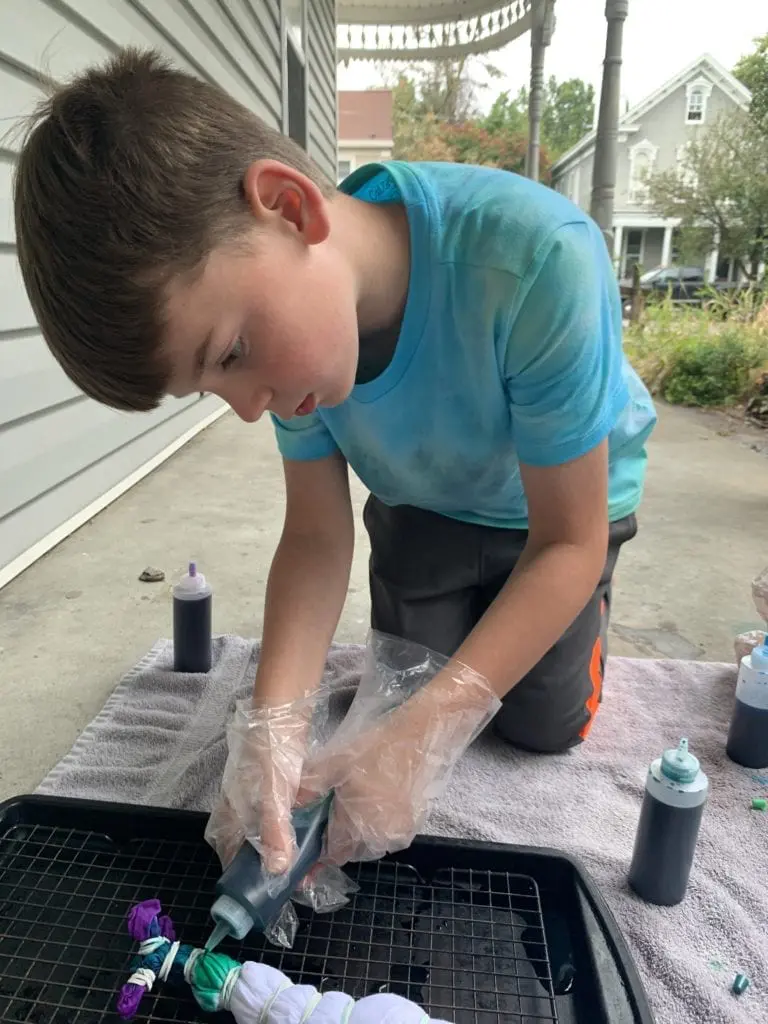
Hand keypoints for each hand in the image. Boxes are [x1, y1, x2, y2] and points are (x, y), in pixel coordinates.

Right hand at [206, 693, 319, 874]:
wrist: (282, 712)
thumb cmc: (270, 753)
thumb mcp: (272, 794)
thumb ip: (274, 831)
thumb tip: (276, 869)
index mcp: (230, 814)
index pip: (229, 856)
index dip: (244, 877)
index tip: (265, 896)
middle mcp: (241, 810)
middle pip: (250, 849)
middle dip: (269, 869)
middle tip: (296, 885)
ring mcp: (260, 799)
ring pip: (269, 834)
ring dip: (285, 851)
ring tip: (309, 868)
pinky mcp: (279, 789)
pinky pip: (285, 819)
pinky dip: (296, 831)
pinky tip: (314, 837)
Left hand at [298, 663, 500, 865]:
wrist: (421, 736)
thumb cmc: (376, 748)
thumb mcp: (335, 764)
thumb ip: (309, 789)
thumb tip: (288, 808)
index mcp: (357, 828)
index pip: (332, 855)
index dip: (318, 851)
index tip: (309, 844)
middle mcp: (380, 839)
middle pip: (351, 850)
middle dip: (337, 837)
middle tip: (330, 812)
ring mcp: (401, 832)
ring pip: (369, 842)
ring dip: (357, 831)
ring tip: (351, 803)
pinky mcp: (414, 822)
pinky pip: (387, 832)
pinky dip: (376, 823)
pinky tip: (373, 800)